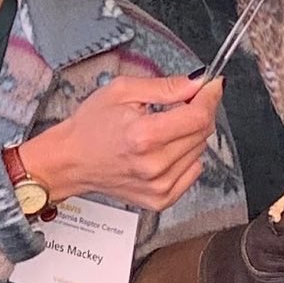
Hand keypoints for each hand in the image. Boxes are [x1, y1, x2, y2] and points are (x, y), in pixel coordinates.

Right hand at [19, 74, 222, 210]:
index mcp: (144, 136)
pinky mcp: (161, 199)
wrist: (71, 160)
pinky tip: (163, 150)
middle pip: (202, 133)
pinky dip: (185, 157)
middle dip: (198, 111)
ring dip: (190, 134)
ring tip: (163, 128)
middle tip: (181, 102)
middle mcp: (154, 165)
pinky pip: (193, 172)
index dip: (209, 98)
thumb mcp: (122, 91)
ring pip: (200, 151)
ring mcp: (159, 186)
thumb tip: (196, 83)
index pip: (197, 117)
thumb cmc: (91, 126)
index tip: (212, 86)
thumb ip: (164, 86)